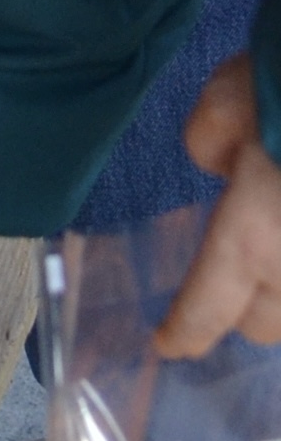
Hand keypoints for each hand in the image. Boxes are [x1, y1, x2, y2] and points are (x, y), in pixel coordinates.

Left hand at [156, 56, 280, 357]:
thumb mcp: (232, 96)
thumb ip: (212, 140)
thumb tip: (222, 165)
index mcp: (255, 239)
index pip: (208, 306)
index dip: (186, 330)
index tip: (169, 344)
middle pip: (266, 324)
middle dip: (244, 309)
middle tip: (235, 280)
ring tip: (274, 262)